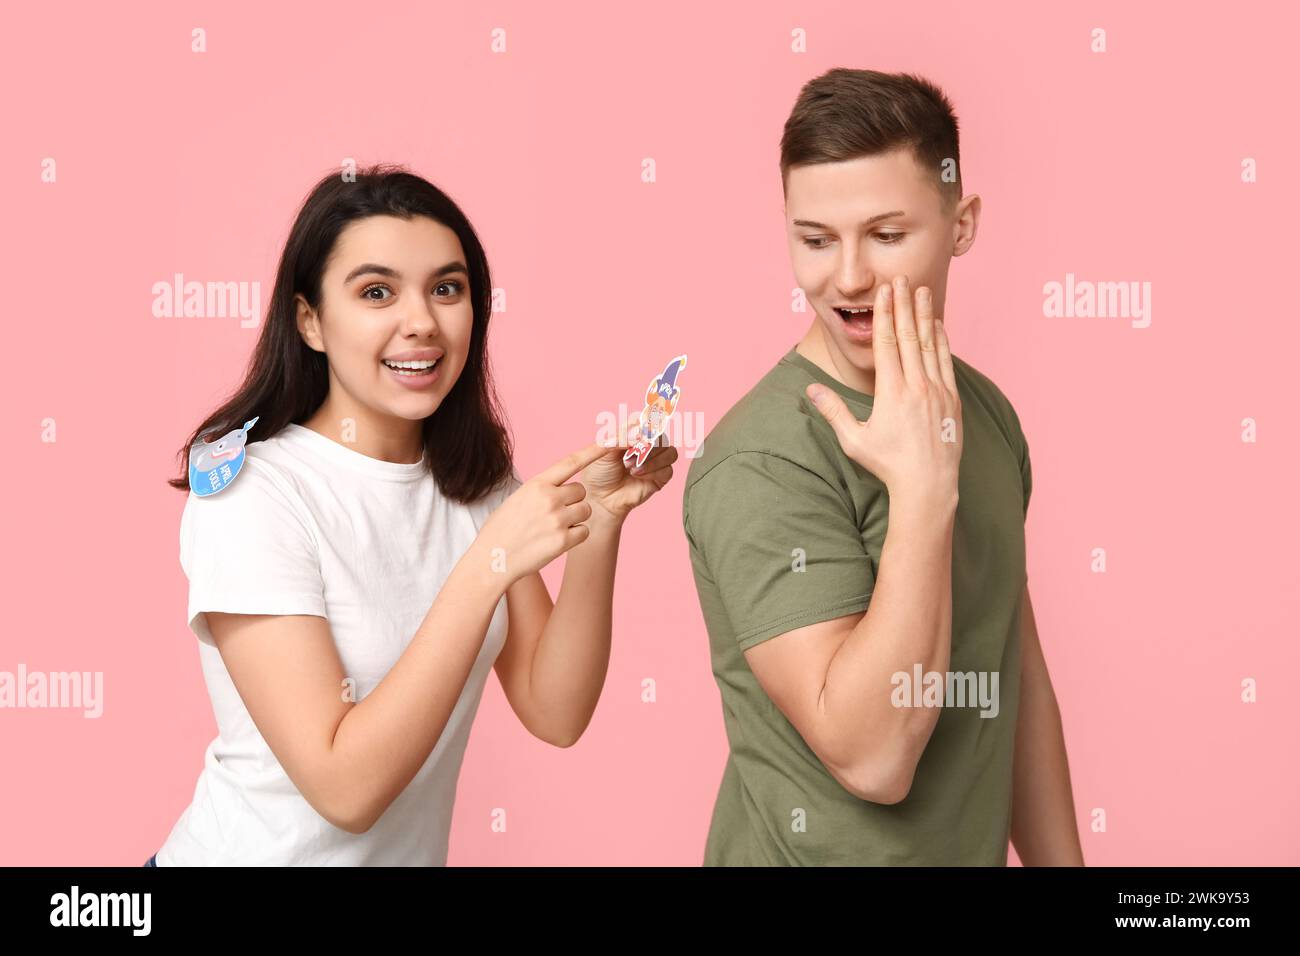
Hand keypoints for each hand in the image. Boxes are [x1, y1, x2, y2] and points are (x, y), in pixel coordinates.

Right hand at [475, 442, 609, 585]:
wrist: (492, 557)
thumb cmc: (503, 528)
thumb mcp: (518, 498)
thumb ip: (542, 489)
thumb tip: (561, 487)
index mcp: (537, 484)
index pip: (571, 462)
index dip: (592, 452)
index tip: (609, 443)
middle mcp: (549, 498)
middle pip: (582, 491)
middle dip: (574, 501)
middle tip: (556, 513)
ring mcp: (557, 520)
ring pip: (585, 510)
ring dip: (576, 519)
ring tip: (553, 527)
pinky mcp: (563, 541)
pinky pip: (584, 532)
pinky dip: (575, 537)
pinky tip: (556, 541)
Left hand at [581, 411, 679, 522]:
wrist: (599, 496)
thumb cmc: (599, 471)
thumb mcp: (604, 448)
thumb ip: (621, 436)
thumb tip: (639, 433)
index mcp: (635, 434)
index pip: (649, 422)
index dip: (645, 427)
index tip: (635, 436)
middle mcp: (648, 445)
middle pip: (662, 437)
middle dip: (646, 446)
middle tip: (627, 457)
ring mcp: (656, 461)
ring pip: (670, 452)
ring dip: (652, 459)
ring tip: (630, 468)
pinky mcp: (660, 478)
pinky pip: (668, 470)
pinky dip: (653, 471)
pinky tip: (637, 475)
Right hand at [805, 275, 961, 507]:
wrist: (928, 485)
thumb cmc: (888, 465)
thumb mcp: (854, 440)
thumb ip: (833, 412)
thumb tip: (809, 391)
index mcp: (892, 393)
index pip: (887, 344)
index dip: (885, 314)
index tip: (884, 292)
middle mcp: (917, 387)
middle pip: (909, 336)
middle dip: (905, 305)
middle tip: (902, 278)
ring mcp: (938, 392)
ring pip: (930, 345)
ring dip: (925, 315)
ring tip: (922, 291)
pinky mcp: (952, 400)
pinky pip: (946, 362)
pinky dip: (942, 340)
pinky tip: (939, 325)